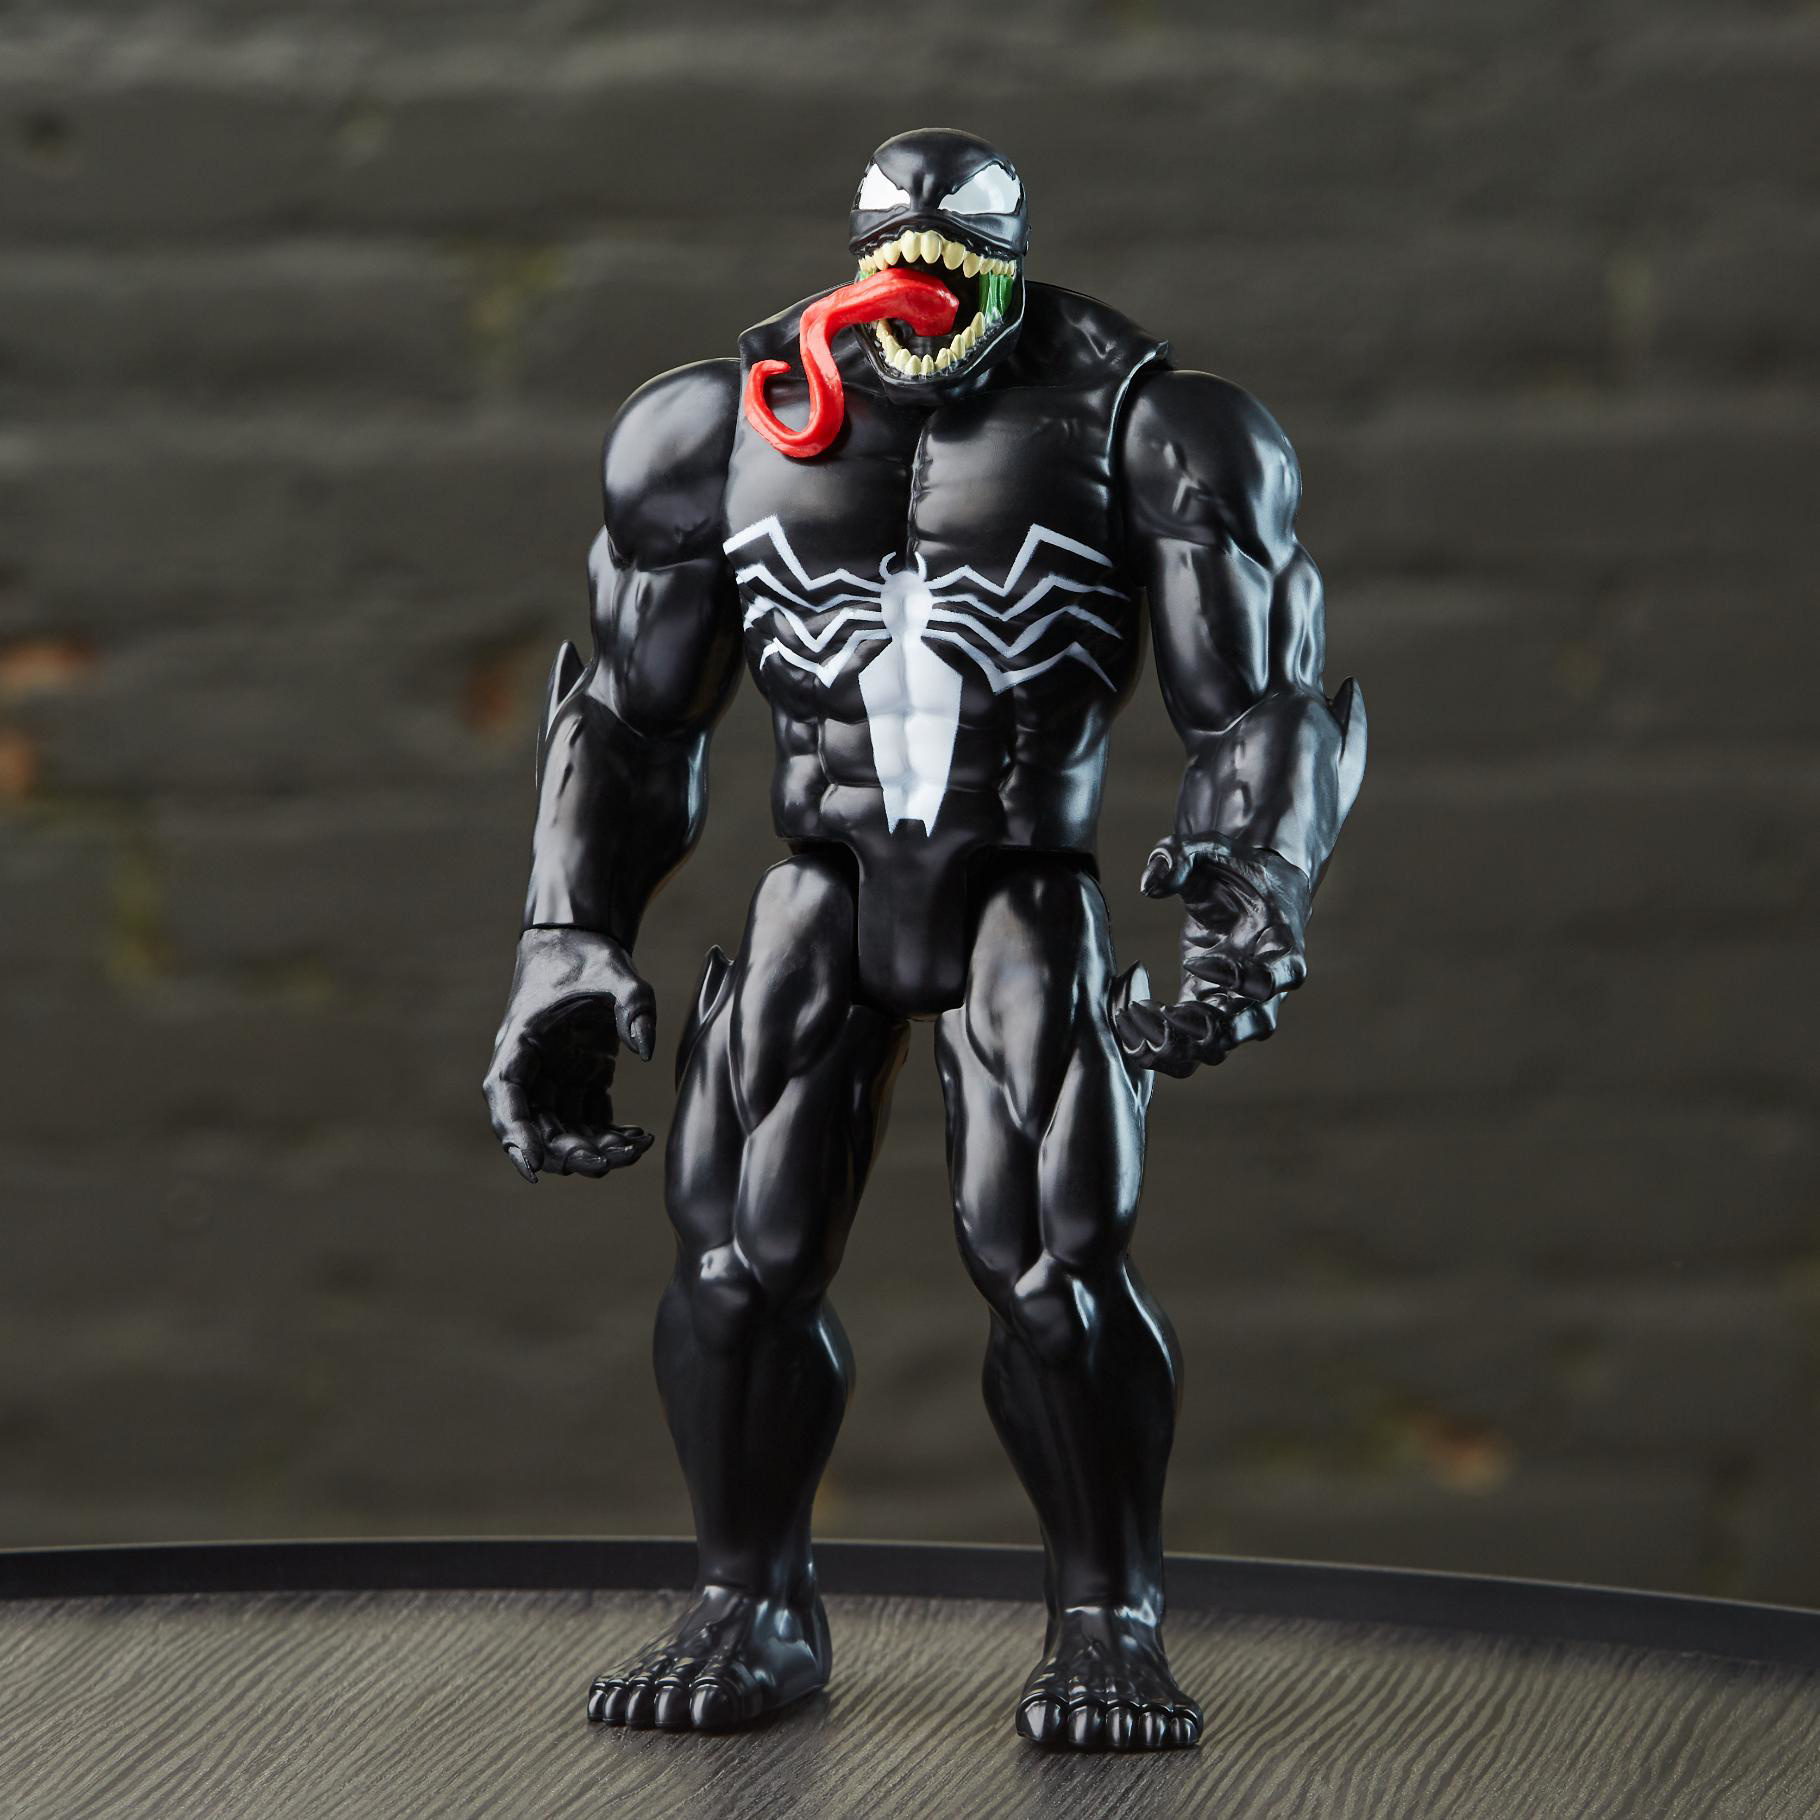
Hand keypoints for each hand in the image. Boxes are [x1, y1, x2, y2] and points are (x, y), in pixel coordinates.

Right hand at [482, 927, 656, 1181]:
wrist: (583, 943)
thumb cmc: (589, 956)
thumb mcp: (616, 972)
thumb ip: (634, 1005)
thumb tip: (647, 1051)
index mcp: (521, 1043)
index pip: (506, 1096)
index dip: (515, 1135)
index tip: (531, 1167)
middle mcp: (531, 1068)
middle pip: (537, 1126)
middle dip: (567, 1153)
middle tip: (607, 1165)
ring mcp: (554, 1076)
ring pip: (564, 1130)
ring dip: (593, 1149)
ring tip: (635, 1152)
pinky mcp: (579, 1079)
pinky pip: (588, 1120)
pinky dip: (609, 1135)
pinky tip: (640, 1140)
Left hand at [1113, 834, 1311, 1077]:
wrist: (1246, 890)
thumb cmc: (1234, 869)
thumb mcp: (1208, 849)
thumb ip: (1178, 856)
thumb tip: (1149, 884)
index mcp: (1280, 948)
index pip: (1273, 979)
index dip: (1238, 979)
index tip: (1197, 961)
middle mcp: (1267, 989)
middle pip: (1252, 1027)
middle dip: (1208, 1031)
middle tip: (1166, 1018)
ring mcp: (1236, 1007)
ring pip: (1217, 1050)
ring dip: (1176, 1046)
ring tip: (1135, 1020)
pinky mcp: (1205, 1014)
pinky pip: (1188, 1049)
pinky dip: (1158, 1048)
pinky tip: (1127, 1025)